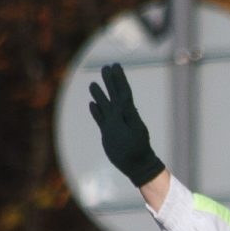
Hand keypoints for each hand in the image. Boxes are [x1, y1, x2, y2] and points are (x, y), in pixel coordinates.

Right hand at [86, 61, 166, 187]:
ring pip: (105, 105)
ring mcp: (114, 124)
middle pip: (114, 94)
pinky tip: (92, 104)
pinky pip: (101, 119)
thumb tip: (120, 100)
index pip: (123, 91)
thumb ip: (124, 116)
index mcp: (128, 113)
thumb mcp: (131, 131)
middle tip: (106, 67)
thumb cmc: (136, 150)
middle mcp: (121, 116)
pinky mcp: (109, 133)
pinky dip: (96, 111)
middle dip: (110, 81)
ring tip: (93, 84)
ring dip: (100, 94)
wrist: (137, 165)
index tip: (115, 65)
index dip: (119, 78)